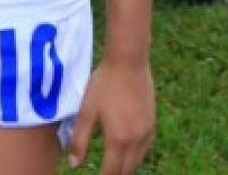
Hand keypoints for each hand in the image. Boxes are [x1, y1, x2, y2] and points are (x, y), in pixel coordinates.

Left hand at [68, 58, 154, 173]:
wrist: (128, 63)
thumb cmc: (103, 85)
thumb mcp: (86, 111)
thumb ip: (80, 140)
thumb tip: (74, 165)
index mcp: (118, 140)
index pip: (111, 171)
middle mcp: (136, 141)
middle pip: (126, 170)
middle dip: (114, 174)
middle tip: (104, 173)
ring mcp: (147, 133)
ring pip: (137, 162)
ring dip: (126, 168)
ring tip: (113, 167)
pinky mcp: (153, 125)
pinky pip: (145, 149)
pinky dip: (136, 156)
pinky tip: (127, 153)